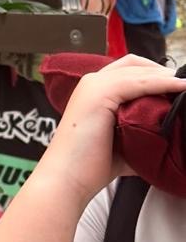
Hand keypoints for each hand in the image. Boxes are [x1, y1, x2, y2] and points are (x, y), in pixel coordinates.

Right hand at [40, 56, 185, 204]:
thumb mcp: (121, 144)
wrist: (67, 177)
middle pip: (134, 64)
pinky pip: (139, 83)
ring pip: (139, 71)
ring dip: (165, 76)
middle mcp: (93, 81)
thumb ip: (139, 135)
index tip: (174, 86)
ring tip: (185, 85)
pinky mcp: (101, 94)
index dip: (152, 74)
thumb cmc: (89, 166)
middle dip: (161, 70)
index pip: (128, 70)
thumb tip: (165, 139)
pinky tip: (179, 86)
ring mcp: (96, 85)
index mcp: (94, 90)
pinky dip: (162, 82)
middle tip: (182, 84)